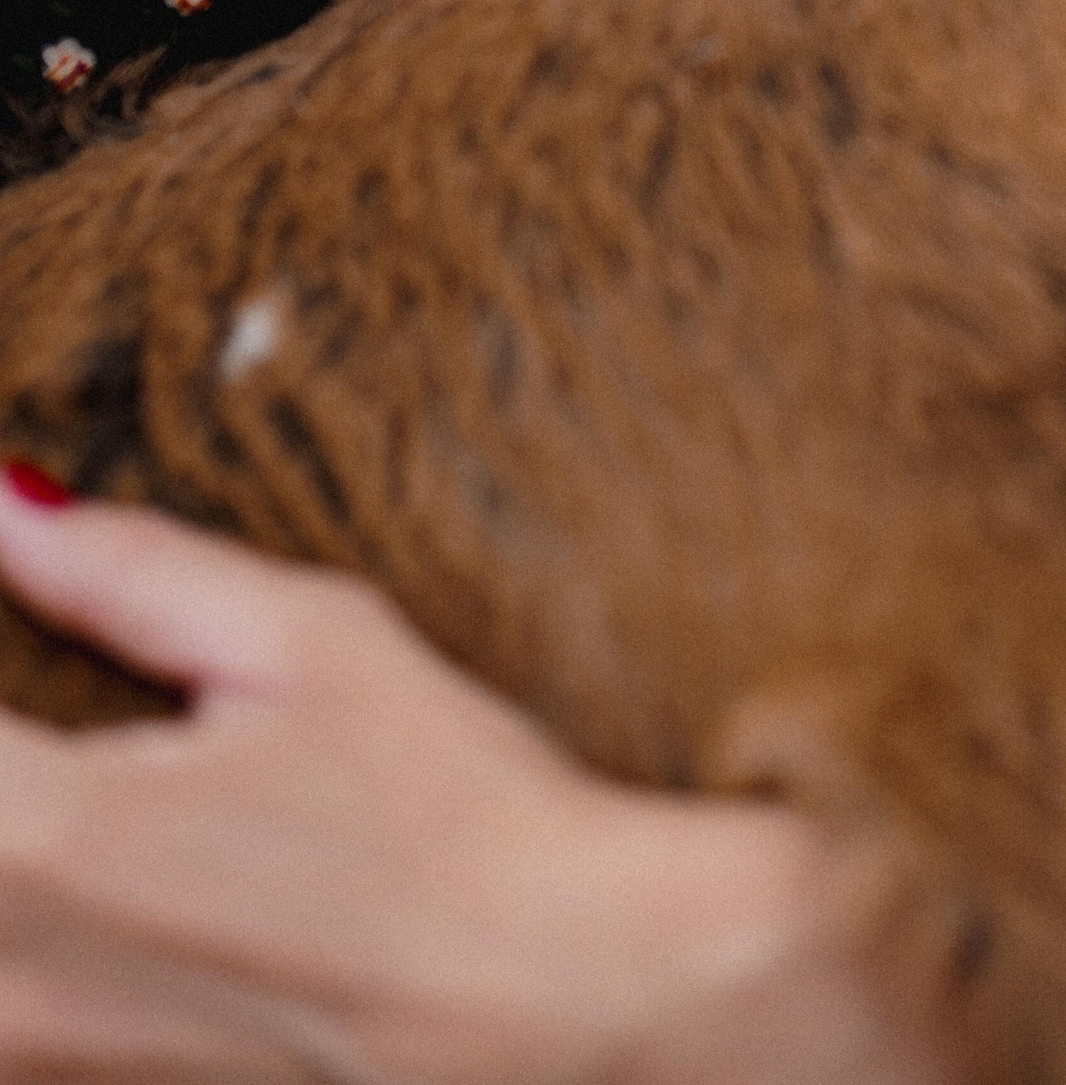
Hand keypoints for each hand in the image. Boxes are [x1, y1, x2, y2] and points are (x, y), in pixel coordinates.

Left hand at [0, 477, 942, 1084]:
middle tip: (56, 717)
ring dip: (16, 832)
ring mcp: (30, 1067)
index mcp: (38, 835)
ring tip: (76, 776)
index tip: (19, 600)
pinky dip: (25, 933)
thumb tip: (5, 499)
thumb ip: (125, 572)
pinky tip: (97, 875)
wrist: (548, 1007)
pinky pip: (3, 999)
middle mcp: (0, 975)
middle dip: (10, 753)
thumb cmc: (447, 816)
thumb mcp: (306, 642)